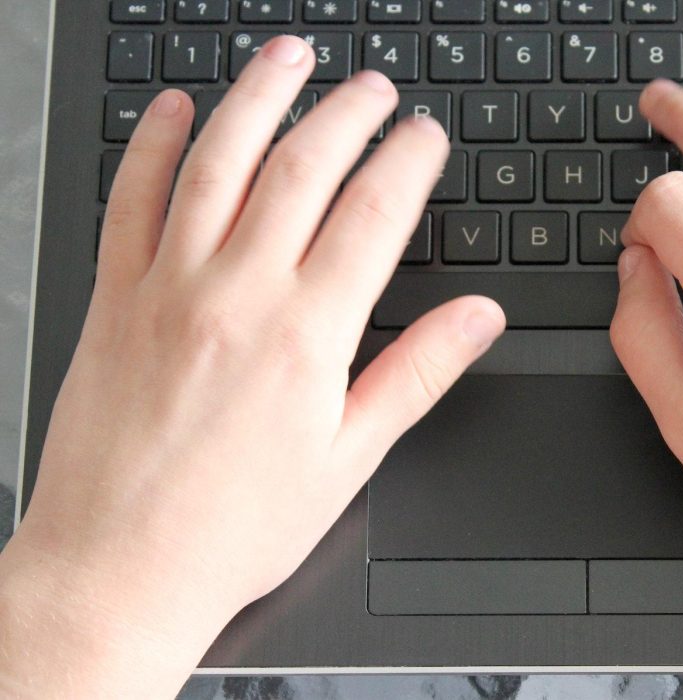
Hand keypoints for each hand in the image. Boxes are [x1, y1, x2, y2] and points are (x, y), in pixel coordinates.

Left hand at [0, 35, 502, 696]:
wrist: (117, 569)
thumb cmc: (233, 527)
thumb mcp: (349, 458)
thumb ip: (416, 373)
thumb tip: (477, 318)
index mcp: (306, 335)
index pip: (373, 216)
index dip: (407, 162)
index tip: (425, 134)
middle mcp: (237, 294)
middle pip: (302, 170)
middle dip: (347, 114)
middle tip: (373, 87)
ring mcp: (167, 288)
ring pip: (217, 163)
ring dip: (257, 99)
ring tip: (289, 57)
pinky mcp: (113, 299)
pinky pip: (130, 200)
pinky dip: (152, 146)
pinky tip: (173, 110)